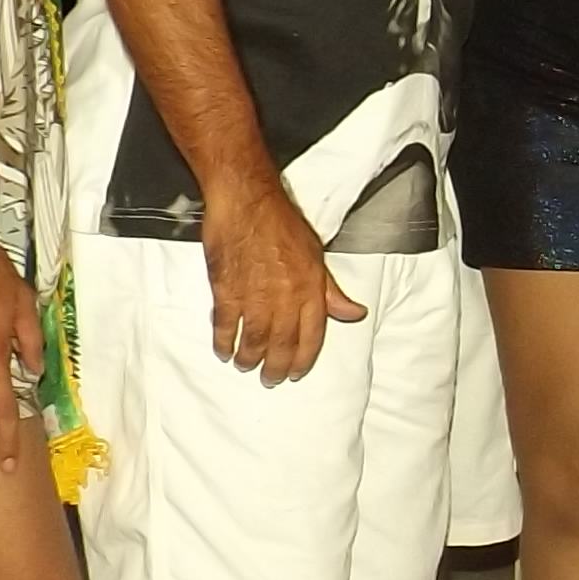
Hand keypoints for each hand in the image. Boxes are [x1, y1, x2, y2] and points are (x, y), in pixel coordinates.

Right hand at [205, 177, 363, 385]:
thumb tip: (354, 313)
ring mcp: (254, 296)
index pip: (312, 337)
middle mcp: (285, 297)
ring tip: (247, 365)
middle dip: (275, 367)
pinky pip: (226, 325)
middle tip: (270, 377)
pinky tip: (224, 349)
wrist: (247, 201)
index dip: (303, 359)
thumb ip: (331, 291)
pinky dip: (224, 341)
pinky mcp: (226, 290)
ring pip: (253, 340)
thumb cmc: (280, 222)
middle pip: (281, 345)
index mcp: (310, 289)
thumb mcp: (316, 255)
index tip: (296, 371)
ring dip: (249, 358)